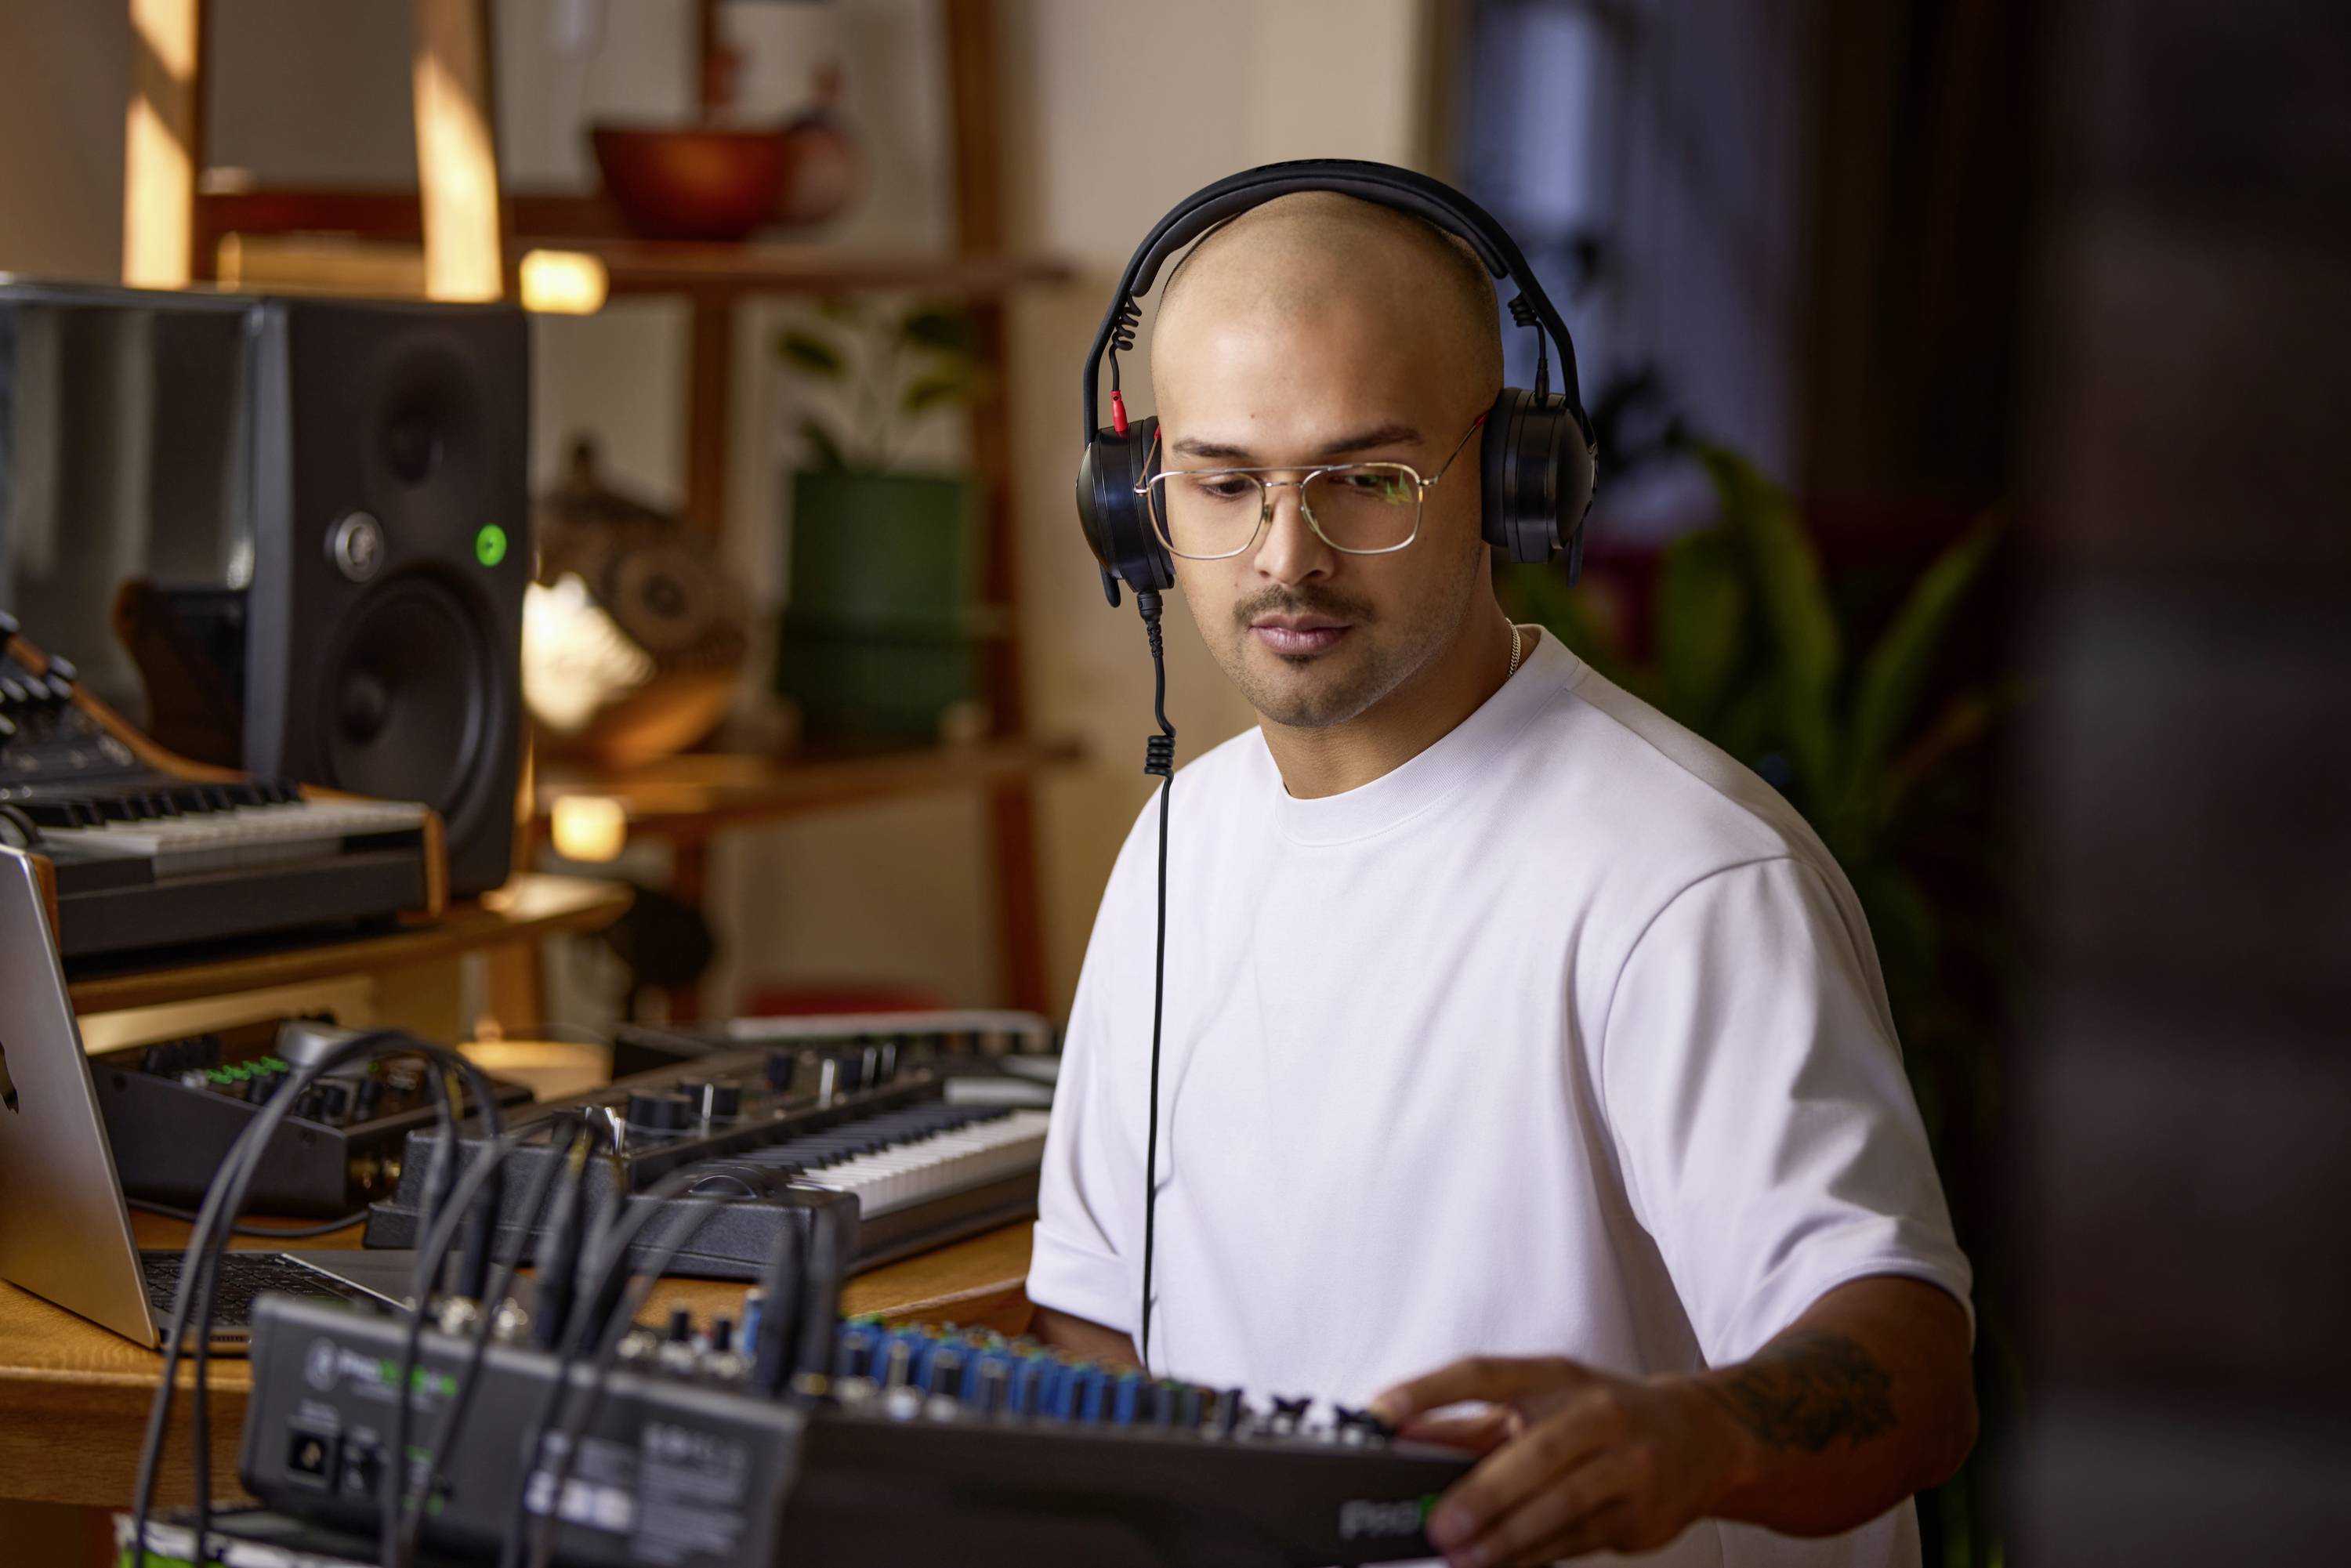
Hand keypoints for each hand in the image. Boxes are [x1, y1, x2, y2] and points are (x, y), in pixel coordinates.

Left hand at [1369, 1356, 1753, 1567]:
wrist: (1700, 1436)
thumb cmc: (1604, 1414)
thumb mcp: (1539, 1399)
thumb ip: (1469, 1423)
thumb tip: (1402, 1437)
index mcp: (1554, 1375)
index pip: (1483, 1372)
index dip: (1429, 1389)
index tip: (1380, 1413)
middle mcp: (1596, 1412)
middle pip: (1536, 1451)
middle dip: (1483, 1493)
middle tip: (1439, 1526)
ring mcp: (1627, 1463)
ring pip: (1562, 1505)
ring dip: (1507, 1538)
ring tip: (1464, 1556)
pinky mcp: (1640, 1513)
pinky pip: (1577, 1540)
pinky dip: (1534, 1557)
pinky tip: (1501, 1564)